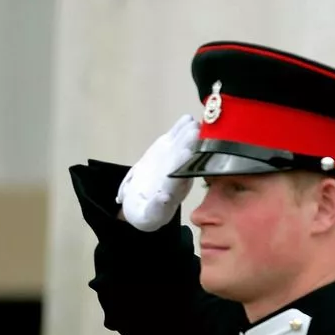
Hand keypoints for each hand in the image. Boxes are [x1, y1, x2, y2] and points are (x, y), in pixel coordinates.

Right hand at [116, 114, 199, 231]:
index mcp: (174, 191)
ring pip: (182, 147)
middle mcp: (178, 175)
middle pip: (185, 159)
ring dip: (188, 134)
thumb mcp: (148, 215)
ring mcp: (175, 162)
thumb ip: (156, 207)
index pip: (181, 175)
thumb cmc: (144, 212)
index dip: (183, 164)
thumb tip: (163, 198)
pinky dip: (180, 130)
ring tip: (192, 122)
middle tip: (194, 132)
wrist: (141, 204)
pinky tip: (186, 119)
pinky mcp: (168, 153)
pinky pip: (175, 140)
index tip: (186, 153)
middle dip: (189, 145)